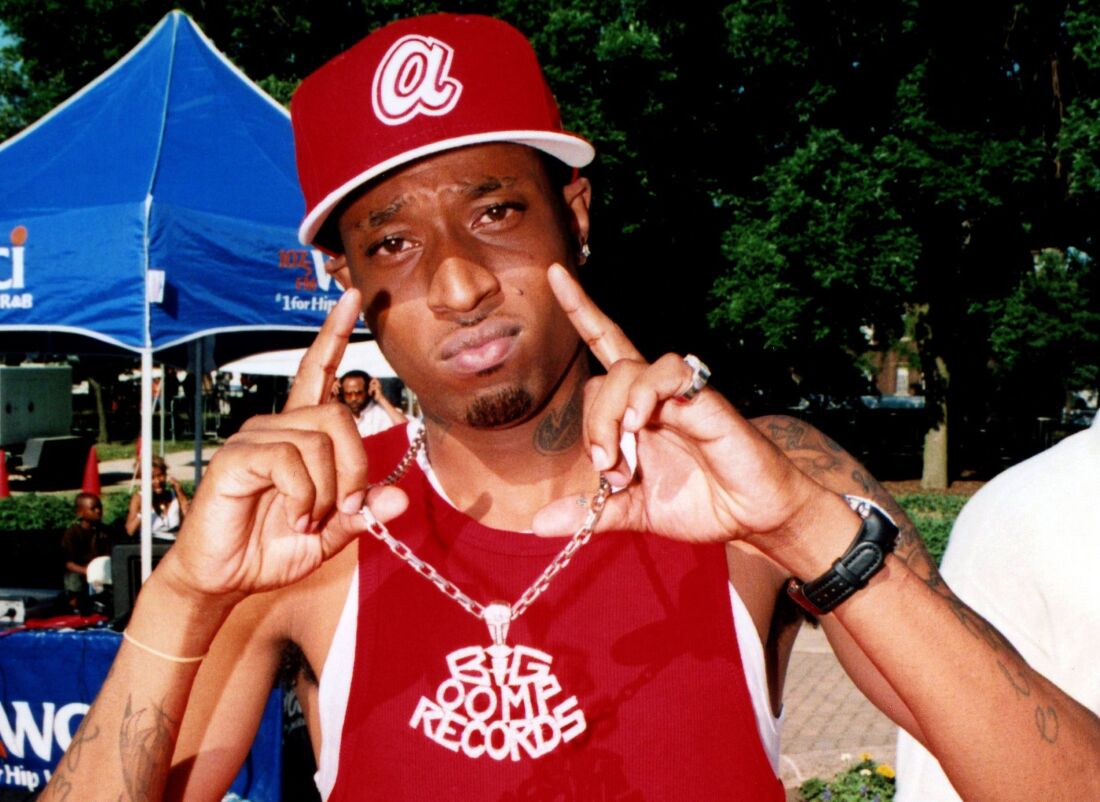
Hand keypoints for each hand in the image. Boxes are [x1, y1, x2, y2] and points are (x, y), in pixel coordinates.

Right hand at [158, 290, 407, 600]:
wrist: (224, 578)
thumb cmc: (272, 548)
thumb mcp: (331, 533)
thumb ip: (363, 512)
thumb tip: (400, 496)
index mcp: (299, 434)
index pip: (317, 372)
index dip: (333, 334)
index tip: (352, 297)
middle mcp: (276, 426)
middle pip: (339, 416)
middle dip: (356, 467)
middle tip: (343, 507)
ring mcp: (254, 439)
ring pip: (319, 441)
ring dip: (327, 491)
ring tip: (308, 519)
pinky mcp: (236, 458)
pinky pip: (290, 460)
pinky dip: (304, 496)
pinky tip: (294, 515)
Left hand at [532, 264, 823, 547]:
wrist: (752, 516)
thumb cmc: (699, 503)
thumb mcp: (634, 512)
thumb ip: (589, 512)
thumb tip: (537, 523)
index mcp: (636, 410)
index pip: (604, 349)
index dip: (582, 310)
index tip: (554, 273)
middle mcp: (654, 395)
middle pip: (604, 375)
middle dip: (592, 424)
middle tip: (605, 469)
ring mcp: (678, 394)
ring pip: (628, 369)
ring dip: (611, 413)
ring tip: (620, 461)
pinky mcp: (705, 400)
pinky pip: (669, 373)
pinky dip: (646, 394)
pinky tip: (643, 423)